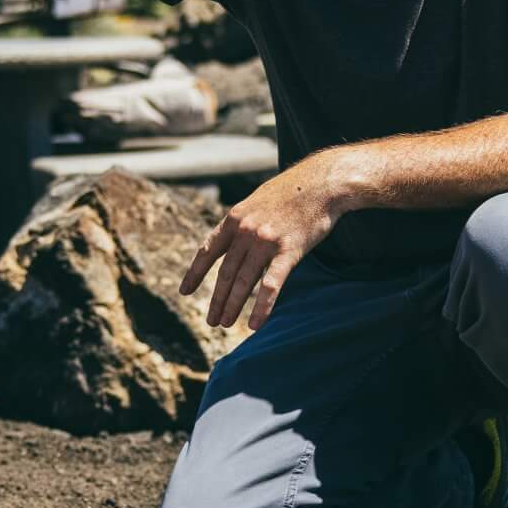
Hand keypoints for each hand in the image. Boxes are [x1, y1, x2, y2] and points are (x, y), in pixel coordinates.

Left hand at [180, 158, 342, 330]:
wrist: (322, 183)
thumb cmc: (292, 192)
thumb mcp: (257, 201)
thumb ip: (243, 222)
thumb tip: (232, 243)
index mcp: (235, 218)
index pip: (208, 250)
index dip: (195, 273)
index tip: (185, 291)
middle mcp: (245, 230)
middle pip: (225, 273)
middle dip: (217, 300)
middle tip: (212, 320)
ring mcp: (265, 241)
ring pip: (243, 282)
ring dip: (232, 307)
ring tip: (225, 324)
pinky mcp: (289, 251)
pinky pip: (270, 286)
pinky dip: (261, 308)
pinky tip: (254, 325)